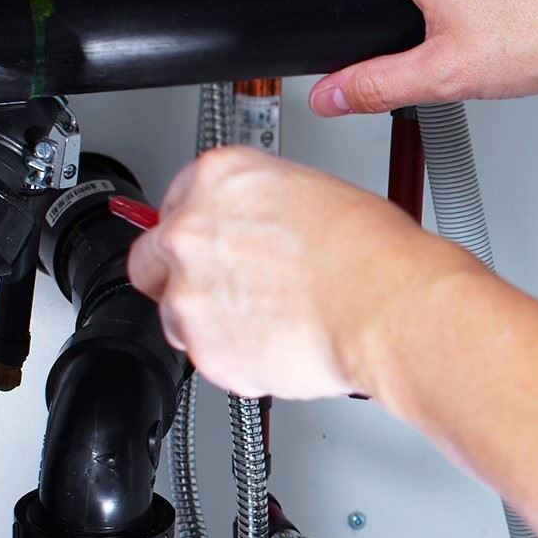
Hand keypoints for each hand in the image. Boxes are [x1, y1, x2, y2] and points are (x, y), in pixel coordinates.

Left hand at [126, 147, 491, 400]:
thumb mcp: (305, 191)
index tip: (212, 247)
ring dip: (208, 322)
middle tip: (222, 290)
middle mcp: (189, 231)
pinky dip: (234, 358)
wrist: (386, 305)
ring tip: (265, 321)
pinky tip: (274, 343)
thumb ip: (254, 207)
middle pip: (151, 260)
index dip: (199, 232)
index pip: (173, 203)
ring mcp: (189, 293)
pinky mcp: (203, 347)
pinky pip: (206, 358)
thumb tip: (248, 228)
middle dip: (179, 277)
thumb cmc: (369, 251)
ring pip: (174, 316)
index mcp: (215, 179)